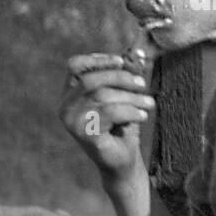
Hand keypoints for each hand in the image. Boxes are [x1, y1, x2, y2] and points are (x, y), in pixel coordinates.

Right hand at [60, 53, 154, 185]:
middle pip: (91, 80)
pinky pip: (110, 113)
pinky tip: (142, 116)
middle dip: (121, 78)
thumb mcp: (120, 97)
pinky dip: (130, 111)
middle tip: (142, 84)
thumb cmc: (121, 127)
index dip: (98, 59)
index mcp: (70, 94)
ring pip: (102, 96)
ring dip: (131, 97)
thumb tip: (138, 54)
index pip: (75, 66)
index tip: (122, 61)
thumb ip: (122, 76)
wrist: (122, 161)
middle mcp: (66, 106)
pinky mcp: (84, 135)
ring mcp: (72, 122)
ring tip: (149, 104)